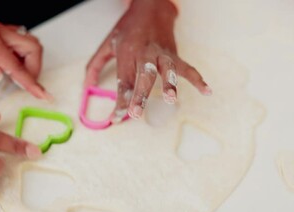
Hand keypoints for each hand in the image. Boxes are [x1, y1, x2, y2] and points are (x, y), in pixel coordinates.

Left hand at [0, 0, 48, 98]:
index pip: (16, 66)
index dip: (31, 83)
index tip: (44, 96)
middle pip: (33, 49)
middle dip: (34, 70)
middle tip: (25, 85)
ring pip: (27, 44)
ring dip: (28, 62)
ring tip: (17, 77)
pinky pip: (16, 42)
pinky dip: (18, 56)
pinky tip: (4, 64)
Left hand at [85, 0, 210, 120]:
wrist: (150, 8)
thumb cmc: (127, 29)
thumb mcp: (106, 45)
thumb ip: (94, 66)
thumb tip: (86, 88)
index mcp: (126, 52)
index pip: (123, 81)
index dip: (120, 101)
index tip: (116, 118)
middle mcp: (144, 53)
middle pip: (142, 77)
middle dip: (139, 96)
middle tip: (136, 113)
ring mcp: (161, 53)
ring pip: (166, 70)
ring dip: (169, 84)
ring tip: (171, 99)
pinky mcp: (174, 54)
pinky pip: (187, 67)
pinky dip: (198, 79)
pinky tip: (206, 91)